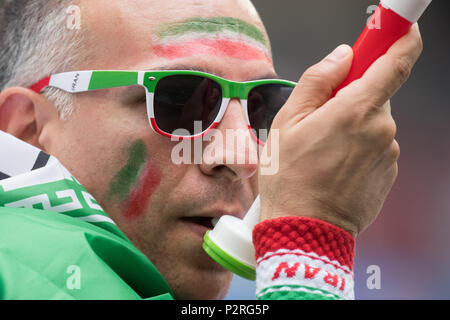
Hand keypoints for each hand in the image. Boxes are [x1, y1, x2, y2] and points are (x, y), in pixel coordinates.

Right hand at [259, 24, 422, 236]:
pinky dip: (358, 149)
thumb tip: (342, 56)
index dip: (400, 37)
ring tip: (322, 153)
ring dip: (352, 126)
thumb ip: (317, 80)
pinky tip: (334, 168)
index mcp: (356, 110)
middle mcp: (381, 128)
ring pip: (373, 122)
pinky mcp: (389, 172)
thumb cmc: (289, 177)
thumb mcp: (288, 122)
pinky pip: (375, 147)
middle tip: (321, 119)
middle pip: (376, 94)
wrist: (305, 230)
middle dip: (352, 97)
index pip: (396, 60)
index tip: (397, 27)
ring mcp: (388, 152)